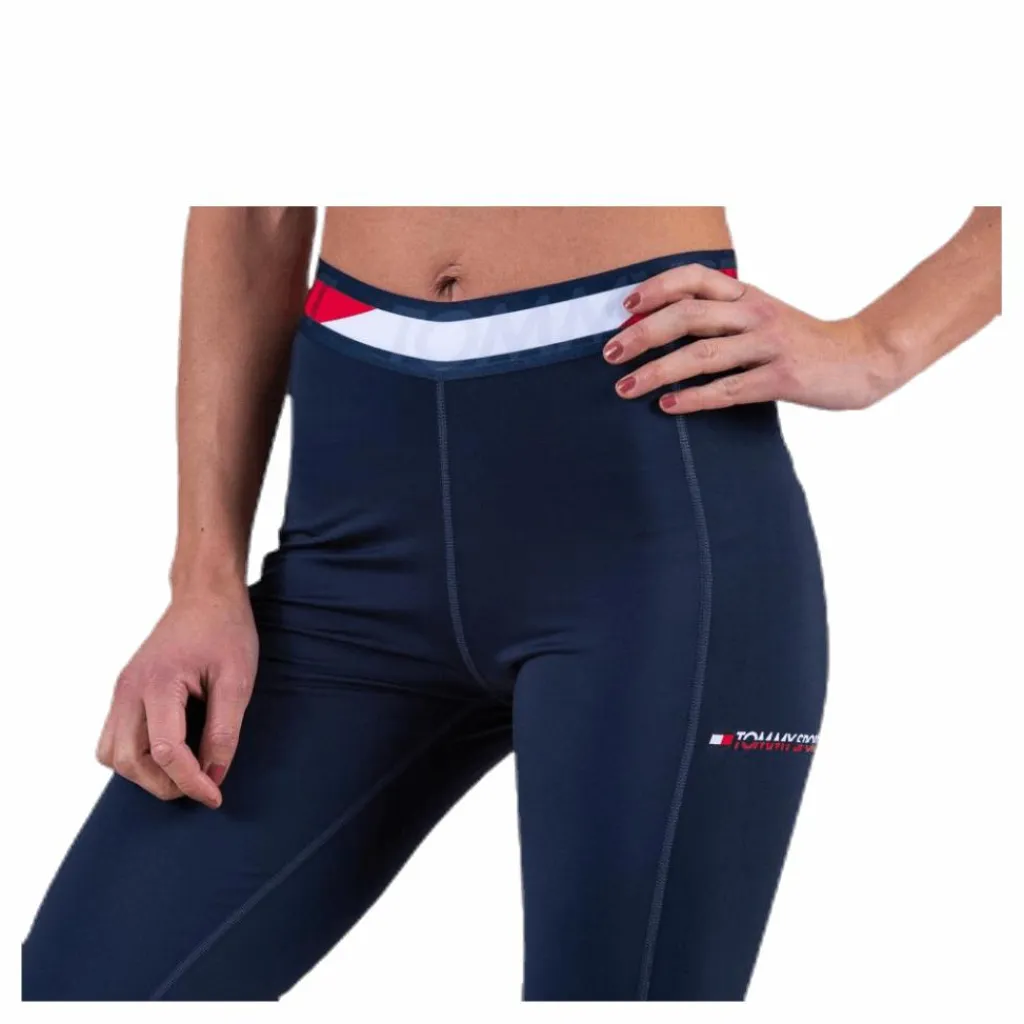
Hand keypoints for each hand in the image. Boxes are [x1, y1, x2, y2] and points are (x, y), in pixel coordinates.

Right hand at [96, 586, 257, 806]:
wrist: (205, 595)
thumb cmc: (225, 631)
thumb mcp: (237, 679)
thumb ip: (225, 730)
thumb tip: (214, 775)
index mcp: (159, 683)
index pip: (166, 752)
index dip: (191, 782)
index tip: (215, 796)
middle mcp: (129, 689)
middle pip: (130, 761)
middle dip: (165, 784)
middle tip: (202, 786)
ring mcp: (121, 691)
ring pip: (113, 755)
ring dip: (144, 775)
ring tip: (184, 774)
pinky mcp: (123, 692)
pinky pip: (113, 739)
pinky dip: (134, 757)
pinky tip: (167, 755)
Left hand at [603, 264, 905, 412]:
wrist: (863, 358)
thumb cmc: (802, 341)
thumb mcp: (764, 315)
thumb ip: (724, 315)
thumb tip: (667, 323)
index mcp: (748, 294)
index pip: (694, 277)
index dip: (656, 288)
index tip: (624, 308)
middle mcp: (756, 313)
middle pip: (688, 315)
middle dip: (642, 335)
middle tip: (609, 354)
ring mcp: (769, 345)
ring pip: (701, 354)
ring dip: (657, 371)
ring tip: (625, 387)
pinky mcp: (782, 378)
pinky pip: (728, 389)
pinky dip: (693, 398)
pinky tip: (668, 406)